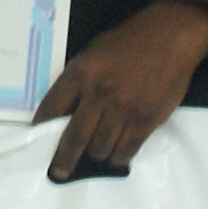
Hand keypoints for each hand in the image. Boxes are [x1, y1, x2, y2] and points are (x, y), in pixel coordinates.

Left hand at [36, 0, 207, 178]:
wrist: (169, 36)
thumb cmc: (128, 43)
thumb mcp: (93, 53)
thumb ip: (78, 81)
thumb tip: (66, 114)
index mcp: (81, 73)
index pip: (51, 108)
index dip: (42, 129)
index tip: (38, 141)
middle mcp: (99, 93)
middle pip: (74, 138)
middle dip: (63, 160)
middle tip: (59, 172)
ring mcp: (124, 108)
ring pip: (100, 148)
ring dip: (97, 154)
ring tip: (99, 152)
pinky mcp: (146, 119)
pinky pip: (127, 149)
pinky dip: (120, 156)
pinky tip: (118, 154)